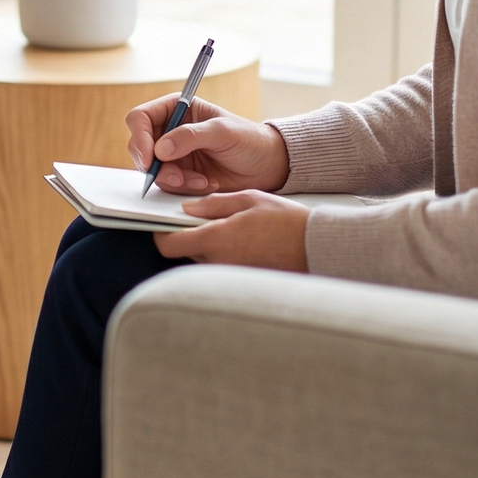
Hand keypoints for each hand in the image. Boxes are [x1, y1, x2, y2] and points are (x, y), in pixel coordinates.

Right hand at [126, 94, 290, 195]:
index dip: (140, 137)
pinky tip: (206, 183)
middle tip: (176, 177)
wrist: (267, 167)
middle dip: (155, 166)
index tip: (150, 158)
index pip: (140, 118)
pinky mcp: (180, 175)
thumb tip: (160, 149)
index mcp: (176, 109)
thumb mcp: (222, 131)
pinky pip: (167, 185)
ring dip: (174, 179)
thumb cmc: (249, 140)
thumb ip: (190, 136)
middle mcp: (169, 130)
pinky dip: (184, 188)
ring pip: (152, 170)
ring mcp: (173, 155)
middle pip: (139, 147)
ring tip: (202, 180)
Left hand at [153, 190, 310, 269]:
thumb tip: (187, 209)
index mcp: (216, 239)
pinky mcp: (242, 278)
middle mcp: (219, 262)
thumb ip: (214, 204)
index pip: (168, 245)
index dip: (160, 232)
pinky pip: (220, 264)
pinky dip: (221, 251)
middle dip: (185, 233)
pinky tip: (239, 238)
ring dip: (204, 242)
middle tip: (199, 216)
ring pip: (202, 258)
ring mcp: (230, 273)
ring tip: (225, 224)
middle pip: (184, 251)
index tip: (164, 220)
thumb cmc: (286, 220)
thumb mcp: (248, 199)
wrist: (317, 247)